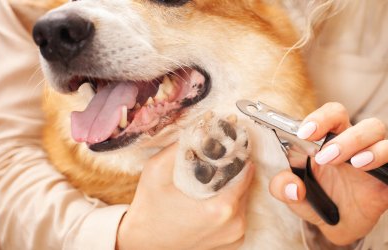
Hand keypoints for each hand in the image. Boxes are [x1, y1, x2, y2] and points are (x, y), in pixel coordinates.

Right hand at [116, 144, 254, 249]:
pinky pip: (238, 215)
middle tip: (217, 158)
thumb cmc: (149, 209)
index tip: (229, 142)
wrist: (142, 244)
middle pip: (245, 184)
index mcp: (221, 208)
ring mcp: (235, 236)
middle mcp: (235, 224)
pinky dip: (229, 204)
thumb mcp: (157, 170)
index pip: (244, 170)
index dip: (237, 153)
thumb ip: (181, 146)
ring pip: (243, 199)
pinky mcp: (233, 242)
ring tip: (212, 178)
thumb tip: (202, 125)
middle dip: (233, 169)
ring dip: (231, 186)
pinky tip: (210, 198)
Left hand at [269, 103, 387, 245]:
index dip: (322, 118)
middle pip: (369, 126)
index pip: (335, 114)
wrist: (332, 225)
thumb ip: (282, 186)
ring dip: (376, 151)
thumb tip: (293, 187)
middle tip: (326, 157)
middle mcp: (361, 147)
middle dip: (348, 138)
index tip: (306, 133)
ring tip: (356, 164)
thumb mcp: (292, 193)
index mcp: (335, 139)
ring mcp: (380, 168)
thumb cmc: (316, 196)